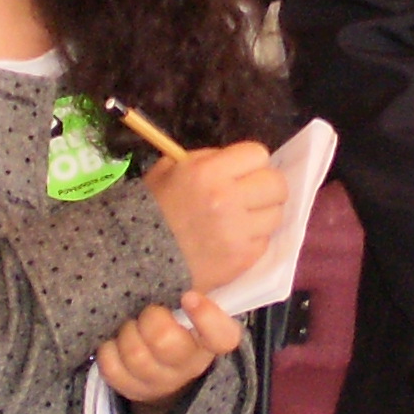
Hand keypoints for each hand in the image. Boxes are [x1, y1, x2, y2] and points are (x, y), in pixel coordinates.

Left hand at [99, 288, 246, 407]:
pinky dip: (107, 351)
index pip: (222, 337)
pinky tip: (111, 340)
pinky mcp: (133, 389)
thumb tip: (193, 229)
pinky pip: (113, 369)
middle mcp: (188, 363)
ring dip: (126, 333)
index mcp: (209, 340)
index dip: (207, 319)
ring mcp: (160, 379)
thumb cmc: (179, 321)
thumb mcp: (194, 303)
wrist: (164, 370)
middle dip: (150, 320)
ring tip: (128, 322)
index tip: (189, 296)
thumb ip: (198, 280)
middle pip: (167, 343)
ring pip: (136, 356)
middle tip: (146, 309)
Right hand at [145, 141, 285, 290]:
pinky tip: (232, 240)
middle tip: (250, 195)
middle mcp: (228, 200)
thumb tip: (237, 163)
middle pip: (276, 184)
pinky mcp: (242, 258)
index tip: (241, 172)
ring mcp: (238, 232)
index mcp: (209, 173)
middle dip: (265, 187)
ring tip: (240, 220)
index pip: (258, 155)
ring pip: (276, 214)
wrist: (137, 257)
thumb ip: (206, 160)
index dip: (250, 162)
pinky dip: (252, 240)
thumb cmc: (152, 208)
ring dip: (261, 215)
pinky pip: (264, 241)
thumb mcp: (170, 169)